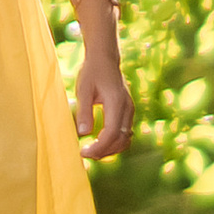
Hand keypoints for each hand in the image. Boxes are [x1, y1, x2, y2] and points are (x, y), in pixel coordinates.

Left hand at [73, 42, 133, 160]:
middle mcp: (127, 108)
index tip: (83, 152)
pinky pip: (125, 133)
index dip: (98, 147)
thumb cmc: (92, 72)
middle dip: (104, 151)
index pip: (111, 133)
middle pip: (121, 140)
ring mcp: (130, 110)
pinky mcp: (128, 112)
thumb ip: (84, 111)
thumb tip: (83, 134)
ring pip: (125, 139)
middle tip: (85, 154)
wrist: (105, 58)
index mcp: (117, 102)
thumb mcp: (83, 90)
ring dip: (110, 149)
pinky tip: (101, 143)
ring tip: (92, 151)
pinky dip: (115, 143)